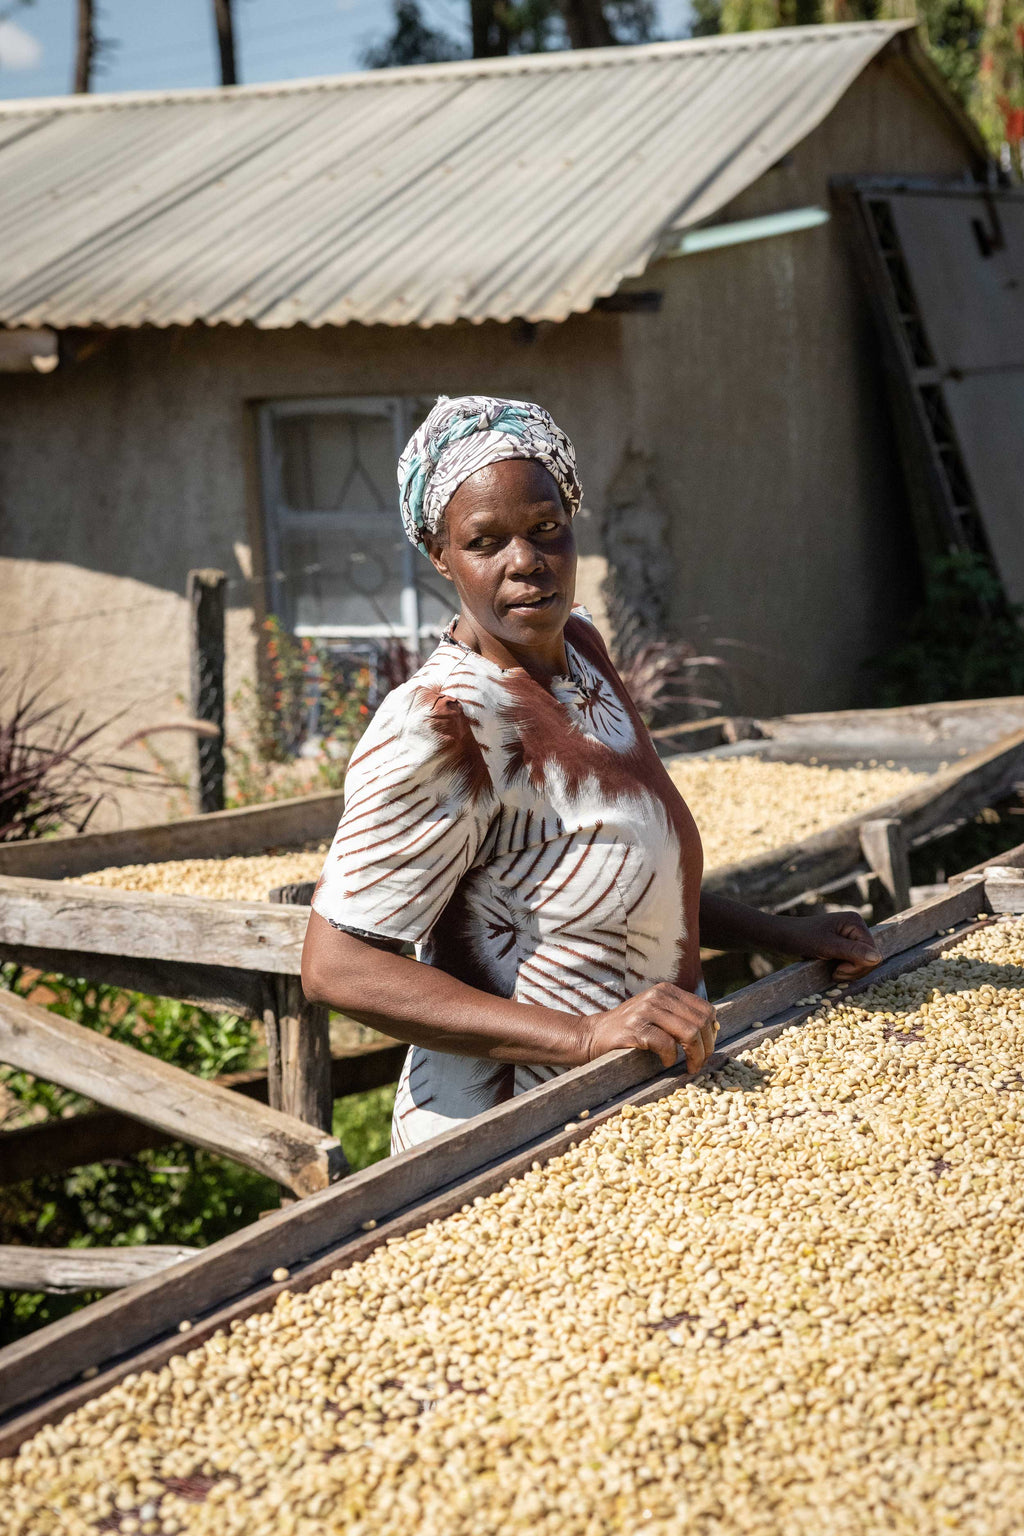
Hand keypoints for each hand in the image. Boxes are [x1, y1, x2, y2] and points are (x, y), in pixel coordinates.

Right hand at [582, 983, 717, 1074]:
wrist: (592, 1036)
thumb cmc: (629, 1031)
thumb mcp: (656, 1015)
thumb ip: (680, 1018)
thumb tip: (714, 1031)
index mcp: (666, 991)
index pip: (705, 1009)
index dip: (712, 1033)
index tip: (706, 1050)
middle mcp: (657, 996)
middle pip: (701, 1023)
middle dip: (706, 1048)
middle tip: (699, 1064)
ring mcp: (646, 1011)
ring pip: (689, 1033)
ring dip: (694, 1056)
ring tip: (689, 1068)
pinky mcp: (635, 1029)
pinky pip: (667, 1045)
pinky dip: (670, 1058)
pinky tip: (664, 1062)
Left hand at [777, 911, 881, 982]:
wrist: (781, 937)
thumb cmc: (800, 937)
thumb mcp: (826, 946)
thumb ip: (852, 952)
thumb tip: (878, 958)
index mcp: (855, 922)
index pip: (873, 953)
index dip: (858, 966)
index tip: (837, 969)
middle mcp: (856, 928)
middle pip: (871, 959)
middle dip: (854, 970)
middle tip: (834, 972)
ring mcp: (851, 937)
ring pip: (863, 964)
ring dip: (849, 972)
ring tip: (832, 971)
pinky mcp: (844, 946)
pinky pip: (854, 963)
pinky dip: (846, 971)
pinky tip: (833, 970)